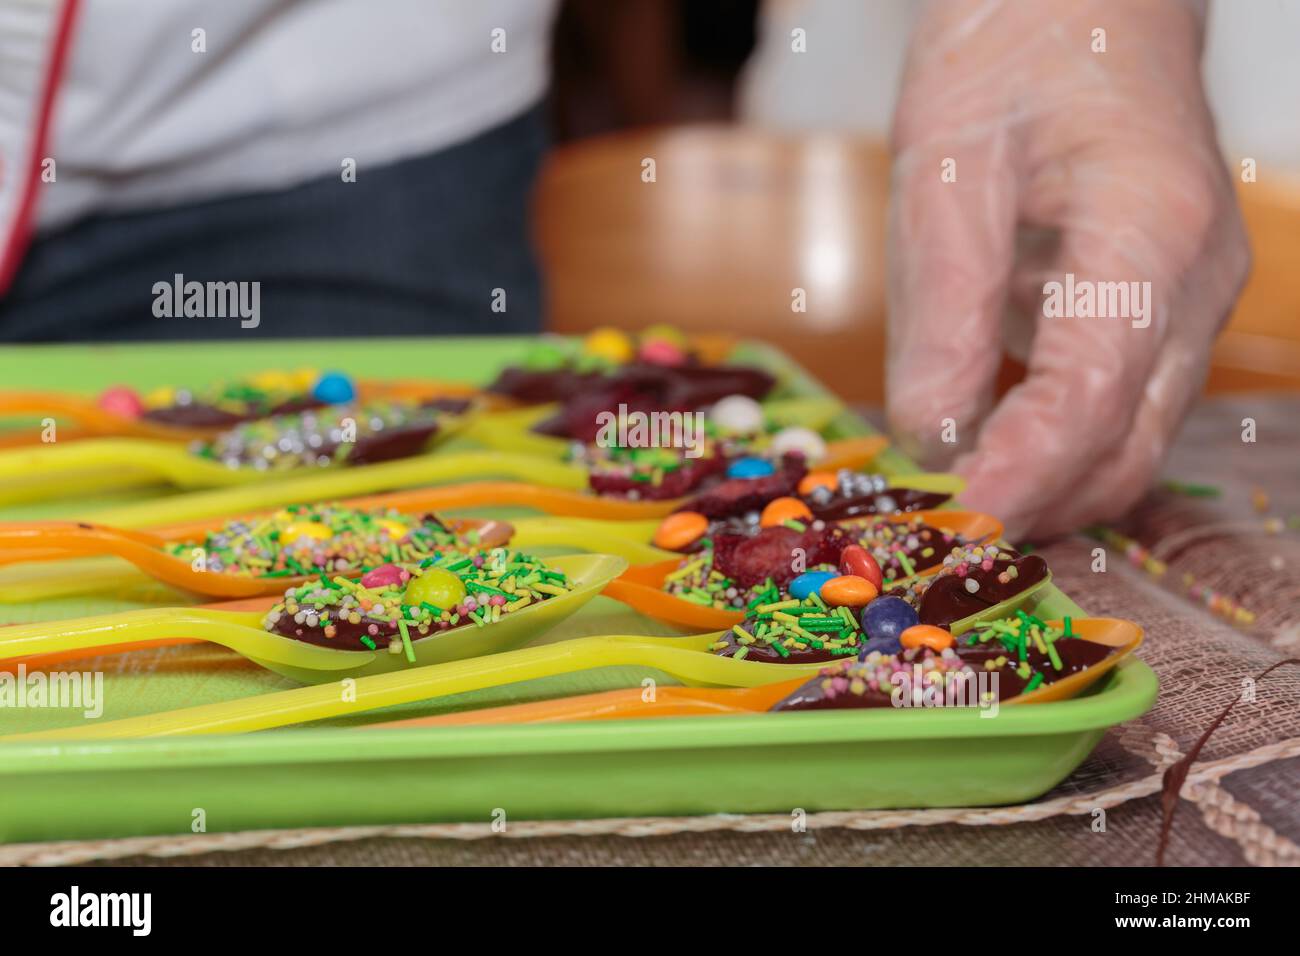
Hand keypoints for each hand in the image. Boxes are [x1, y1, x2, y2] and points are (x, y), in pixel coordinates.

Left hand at [886, 0, 1249, 538]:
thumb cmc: (1013, 55)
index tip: (951, 526)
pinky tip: (985, 450)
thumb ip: (942, 305)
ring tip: (951, 502)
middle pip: (1127, 445)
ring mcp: (1192, 301)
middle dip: (1034, 504)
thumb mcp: (948, 166)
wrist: (1082, 1)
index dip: (1020, 477)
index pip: (1091, 399)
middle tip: (937, 531)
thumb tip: (927, 436)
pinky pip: (1120, 409)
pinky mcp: (1165, 311)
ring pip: (1130, 442)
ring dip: (1044, 487)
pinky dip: (1054, 448)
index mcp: (1151, 233)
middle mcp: (1195, 284)